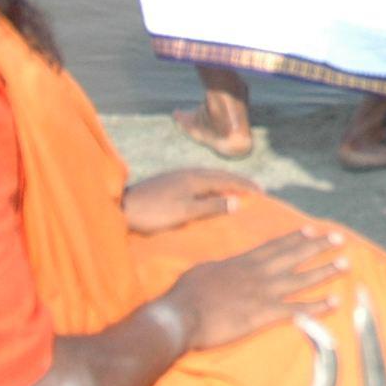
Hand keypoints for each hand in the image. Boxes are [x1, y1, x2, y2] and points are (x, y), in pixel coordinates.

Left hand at [123, 167, 259, 233]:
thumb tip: (238, 202)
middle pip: (220, 174)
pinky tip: (210, 191)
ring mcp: (179, 175)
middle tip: (254, 189)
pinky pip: (200, 179)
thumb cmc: (155, 212)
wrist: (123, 207)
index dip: (246, 186)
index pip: (228, 180)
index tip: (262, 193)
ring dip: (225, 182)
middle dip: (239, 181)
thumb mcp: (186, 212)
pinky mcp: (171, 181)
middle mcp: (190, 172)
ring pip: (210, 176)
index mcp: (196, 178)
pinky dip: (213, 184)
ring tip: (236, 190)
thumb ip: (212, 206)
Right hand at [165, 226, 350, 350]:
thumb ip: (221, 267)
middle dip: (318, 247)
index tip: (313, 230)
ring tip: (346, 263)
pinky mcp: (264, 314)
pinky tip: (335, 302)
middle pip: (294, 256)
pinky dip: (318, 305)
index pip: (275, 246)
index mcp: (243, 262)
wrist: (182, 316)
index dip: (296, 238)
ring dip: (325, 270)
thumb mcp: (203, 270)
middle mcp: (258, 273)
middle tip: (340, 239)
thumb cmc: (186, 295)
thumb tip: (226, 266)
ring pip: (301, 278)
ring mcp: (263, 293)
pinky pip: (297, 309)